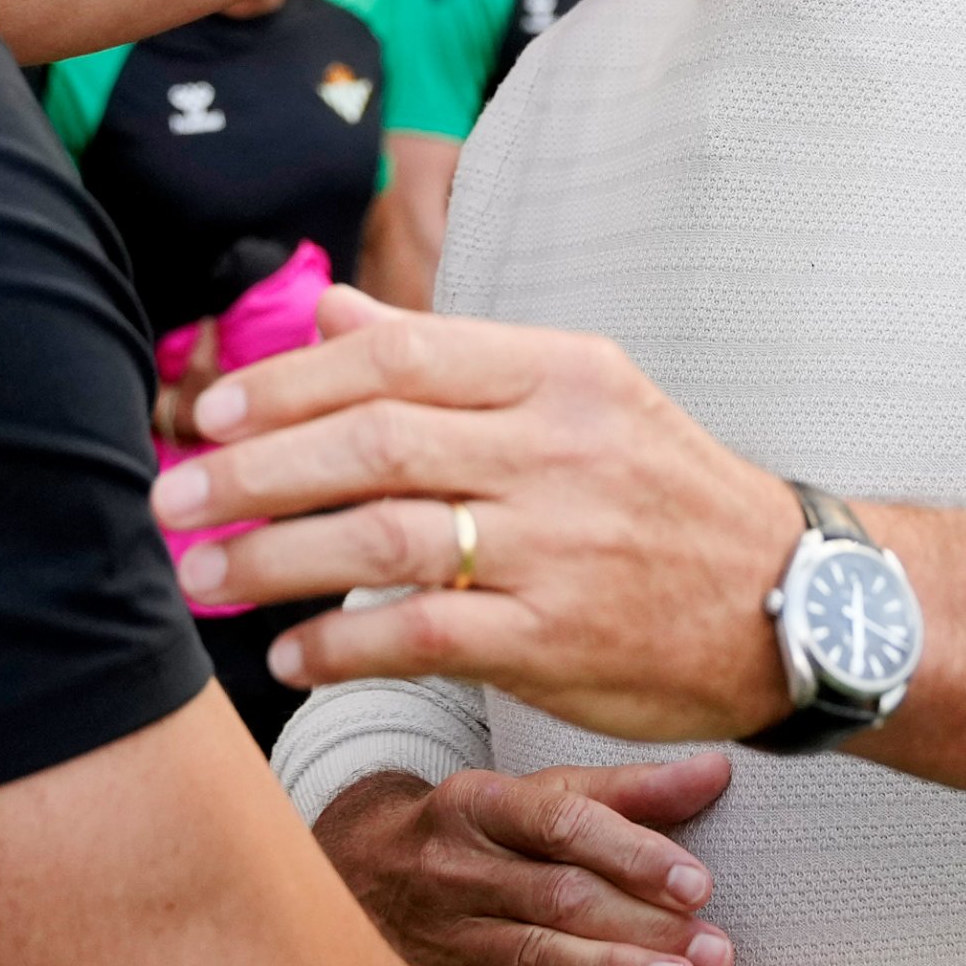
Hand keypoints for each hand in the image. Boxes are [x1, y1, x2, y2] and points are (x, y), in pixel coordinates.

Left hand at [156, 290, 803, 746]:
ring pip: (383, 538)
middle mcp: (556, 448)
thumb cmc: (660, 493)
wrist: (793, 603)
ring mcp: (559, 546)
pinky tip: (289, 654)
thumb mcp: (577, 396)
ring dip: (273, 559)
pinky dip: (342, 645)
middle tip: (172, 497)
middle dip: (251, 470)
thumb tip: (327, 311)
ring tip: (201, 576)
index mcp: (557, 372)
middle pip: (372, 443)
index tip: (209, 411)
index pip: (396, 356)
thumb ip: (446, 359)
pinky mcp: (557, 639)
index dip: (286, 382)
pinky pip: (424, 636)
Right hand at [311, 755, 737, 965]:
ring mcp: (446, 931)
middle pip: (559, 895)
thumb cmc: (479, 825)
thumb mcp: (538, 793)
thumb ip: (629, 790)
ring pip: (538, 954)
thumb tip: (719, 770)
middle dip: (644, 924)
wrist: (361, 867)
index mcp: (481, 802)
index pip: (562, 821)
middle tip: (717, 951)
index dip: (633, 852)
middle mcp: (458, 866)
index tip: (698, 884)